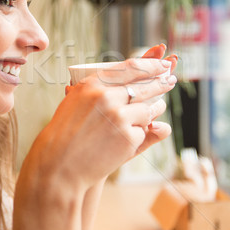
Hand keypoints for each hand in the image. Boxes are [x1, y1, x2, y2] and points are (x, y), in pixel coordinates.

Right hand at [30, 57, 175, 190]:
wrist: (59, 164)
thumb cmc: (65, 134)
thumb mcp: (76, 103)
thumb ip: (100, 91)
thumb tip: (128, 83)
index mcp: (92, 84)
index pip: (128, 68)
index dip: (149, 65)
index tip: (162, 64)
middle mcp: (106, 96)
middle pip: (143, 86)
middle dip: (160, 83)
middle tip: (170, 80)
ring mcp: (118, 116)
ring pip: (147, 109)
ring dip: (151, 112)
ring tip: (151, 111)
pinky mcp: (127, 136)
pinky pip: (142, 131)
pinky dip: (137, 135)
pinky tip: (125, 140)